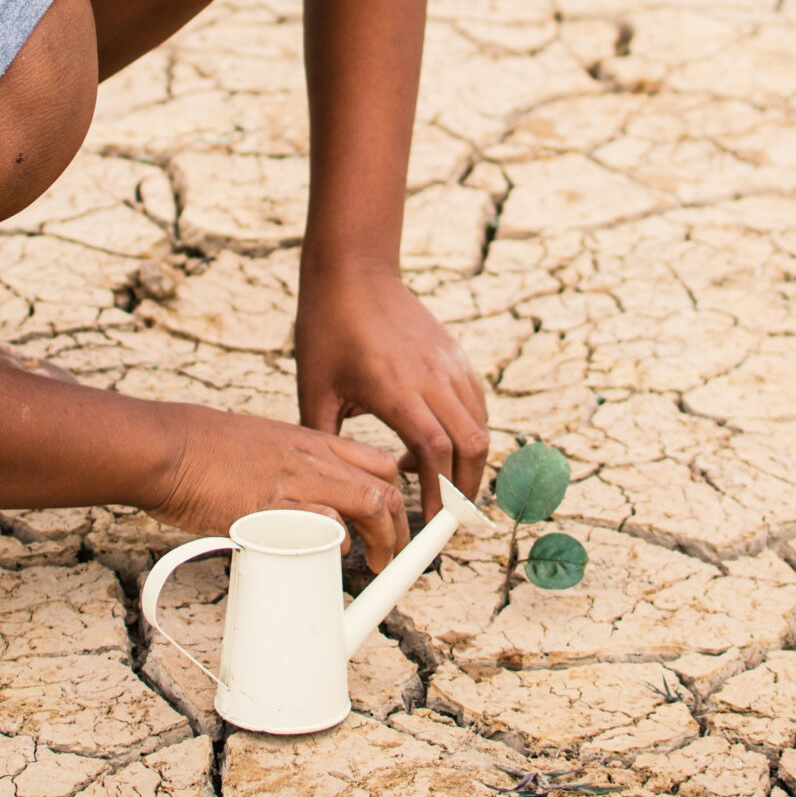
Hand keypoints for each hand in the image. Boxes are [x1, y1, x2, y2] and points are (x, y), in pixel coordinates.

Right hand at [140, 402, 409, 568]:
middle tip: (393, 556)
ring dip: (381, 540)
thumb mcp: (266, 444)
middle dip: (399, 528)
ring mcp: (294, 483)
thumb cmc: (208, 449)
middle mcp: (312, 459)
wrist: (170, 447)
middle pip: (382, 489)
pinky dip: (337, 544)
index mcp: (312, 442)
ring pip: (366, 504)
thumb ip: (295, 468)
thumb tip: (312, 503)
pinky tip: (333, 557)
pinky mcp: (272, 509)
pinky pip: (323, 525)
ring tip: (377, 565)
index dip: (396, 497)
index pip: (378, 463)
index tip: (397, 522)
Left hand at [294, 262, 490, 508]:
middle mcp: (431, 376)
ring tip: (442, 484)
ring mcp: (449, 363)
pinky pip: (476, 403)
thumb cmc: (327, 326)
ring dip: (469, 462)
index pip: (435, 452)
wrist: (354, 270)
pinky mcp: (455, 354)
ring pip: (480, 424)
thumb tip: (327, 485)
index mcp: (395, 388)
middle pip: (472, 444)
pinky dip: (468, 432)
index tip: (431, 525)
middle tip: (447, 518)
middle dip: (465, 490)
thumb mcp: (315, 388)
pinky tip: (438, 442)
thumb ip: (324, 438)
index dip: (440, 495)